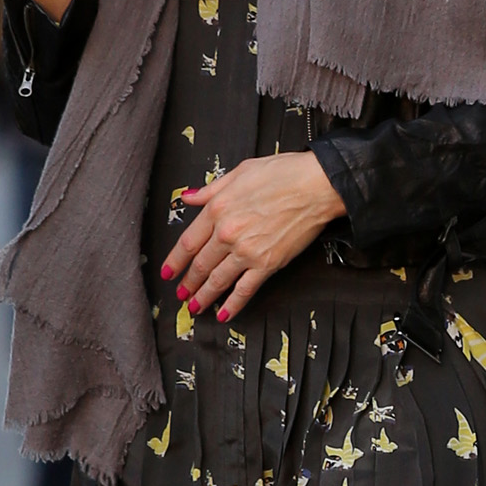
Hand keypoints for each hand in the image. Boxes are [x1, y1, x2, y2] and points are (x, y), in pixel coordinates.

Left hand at [161, 151, 344, 323]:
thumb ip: (210, 189)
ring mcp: (246, 251)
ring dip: (204, 296)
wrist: (317, 185)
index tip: (168, 272)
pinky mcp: (267, 264)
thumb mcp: (240, 172)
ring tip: (195, 307)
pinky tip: (224, 314)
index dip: (175, 261)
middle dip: (188, 283)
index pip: (188, 242)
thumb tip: (188, 197)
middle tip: (180, 294)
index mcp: (217, 209)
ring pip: (217, 280)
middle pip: (200, 265)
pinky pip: (244, 289)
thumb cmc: (284, 174)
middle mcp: (228, 233)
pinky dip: (233, 304)